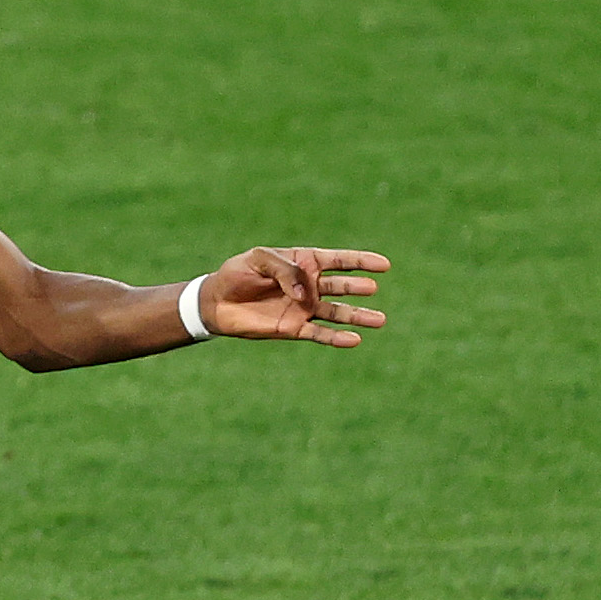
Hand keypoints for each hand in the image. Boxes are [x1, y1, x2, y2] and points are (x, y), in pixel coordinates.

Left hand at [201, 246, 389, 345]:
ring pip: (337, 312)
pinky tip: (354, 340)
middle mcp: (309, 286)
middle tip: (372, 288)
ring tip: (380, 320)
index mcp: (304, 262)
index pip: (338, 261)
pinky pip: (320, 334)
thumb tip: (305, 292)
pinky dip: (336, 338)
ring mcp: (304, 308)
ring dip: (357, 316)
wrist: (217, 302)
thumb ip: (284, 269)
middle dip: (358, 287)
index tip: (384, 265)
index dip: (361, 262)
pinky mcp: (295, 328)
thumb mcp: (258, 259)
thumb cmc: (237, 274)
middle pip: (342, 286)